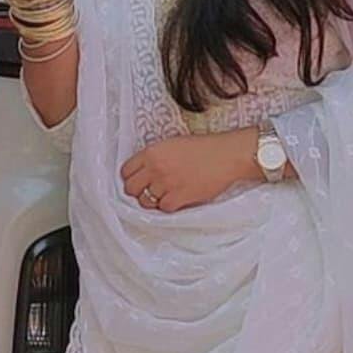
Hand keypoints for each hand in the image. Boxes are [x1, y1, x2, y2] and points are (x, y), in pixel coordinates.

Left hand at [121, 130, 260, 212]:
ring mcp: (166, 183)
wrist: (226, 155)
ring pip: (145, 201)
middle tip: (147, 191)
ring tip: (164, 195)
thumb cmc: (204, 148)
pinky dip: (168, 206)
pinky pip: (163, 208)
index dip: (131, 178)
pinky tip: (176, 198)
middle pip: (131, 188)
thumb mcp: (172, 144)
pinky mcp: (179, 197)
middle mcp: (155, 168)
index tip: (137, 181)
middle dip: (137, 191)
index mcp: (152, 152)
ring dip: (152, 201)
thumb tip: (143, 173)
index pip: (125, 171)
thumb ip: (155, 157)